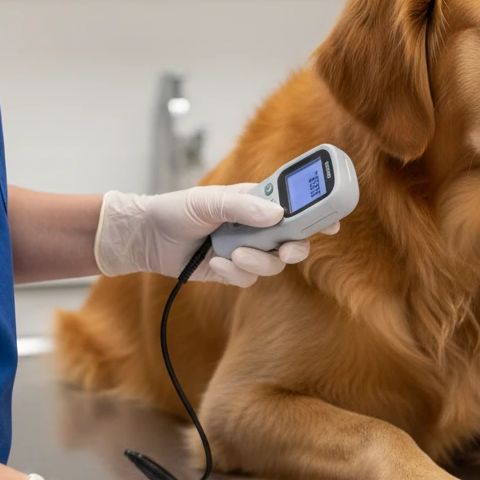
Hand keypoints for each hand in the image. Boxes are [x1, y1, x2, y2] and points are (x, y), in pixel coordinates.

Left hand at [94, 183, 339, 285]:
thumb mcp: (208, 202)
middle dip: (295, 247)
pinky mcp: (232, 271)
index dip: (317, 214)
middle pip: (293, 240)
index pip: (295, 206)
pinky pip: (248, 278)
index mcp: (256, 201)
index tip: (333, 223)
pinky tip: (213, 263)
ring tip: (231, 255)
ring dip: (257, 262)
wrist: (147, 238)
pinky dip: (233, 273)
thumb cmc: (177, 210)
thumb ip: (243, 207)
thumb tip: (278, 214)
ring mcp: (246, 249)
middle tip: (288, 250)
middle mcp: (256, 226)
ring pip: (272, 263)